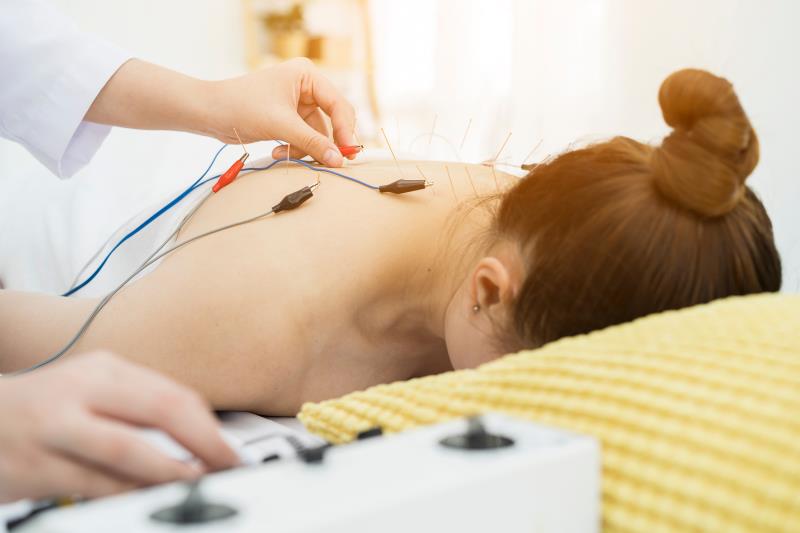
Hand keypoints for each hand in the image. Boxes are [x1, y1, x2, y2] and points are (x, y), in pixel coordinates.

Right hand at [0, 352, 238, 502]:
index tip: (232, 453)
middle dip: (204, 443)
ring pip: (129, 448)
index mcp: (105, 370)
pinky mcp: (37, 464)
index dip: (209, 427)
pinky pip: (94, 483)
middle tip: (229, 468)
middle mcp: (84, 390)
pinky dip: (128, 495)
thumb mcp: (90, 392)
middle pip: (161, 410)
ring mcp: (58, 426)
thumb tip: (197, 440)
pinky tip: (148, 502)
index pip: (173, 394)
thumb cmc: (43, 410)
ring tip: (198, 487)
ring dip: (171, 472)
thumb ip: (138, 409)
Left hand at [208, 57, 356, 166]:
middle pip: (332, 119)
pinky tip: (278, 152)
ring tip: (287, 154)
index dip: (345, 130)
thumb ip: (312, 143)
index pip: (338, 104)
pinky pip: (304, 138)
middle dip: (327, 141)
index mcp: (306, 75)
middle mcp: (306, 86)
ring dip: (306, 148)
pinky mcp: (289, 118)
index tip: (348, 153)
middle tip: (334, 162)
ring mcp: (298, 103)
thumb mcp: (281, 125)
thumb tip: (338, 160)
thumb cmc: (241, 106)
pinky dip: (295, 148)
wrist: (209, 112)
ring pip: (318, 133)